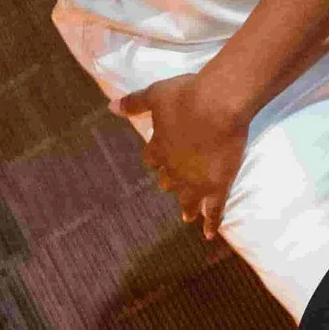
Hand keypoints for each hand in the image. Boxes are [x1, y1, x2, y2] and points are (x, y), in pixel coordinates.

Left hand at [112, 66, 248, 240]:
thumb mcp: (155, 94)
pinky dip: (212, 223)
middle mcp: (174, 169)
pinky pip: (214, 211)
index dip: (156, 158)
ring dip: (187, 207)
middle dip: (170, 182)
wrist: (218, 104)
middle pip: (168, 181)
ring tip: (187, 215)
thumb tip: (110, 107)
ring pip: (188, 200)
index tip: (158, 158)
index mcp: (159, 148)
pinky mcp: (217, 186)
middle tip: (173, 185)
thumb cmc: (186, 96)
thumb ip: (134, 103)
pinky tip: (209, 235)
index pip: (151, 159)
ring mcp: (196, 181)